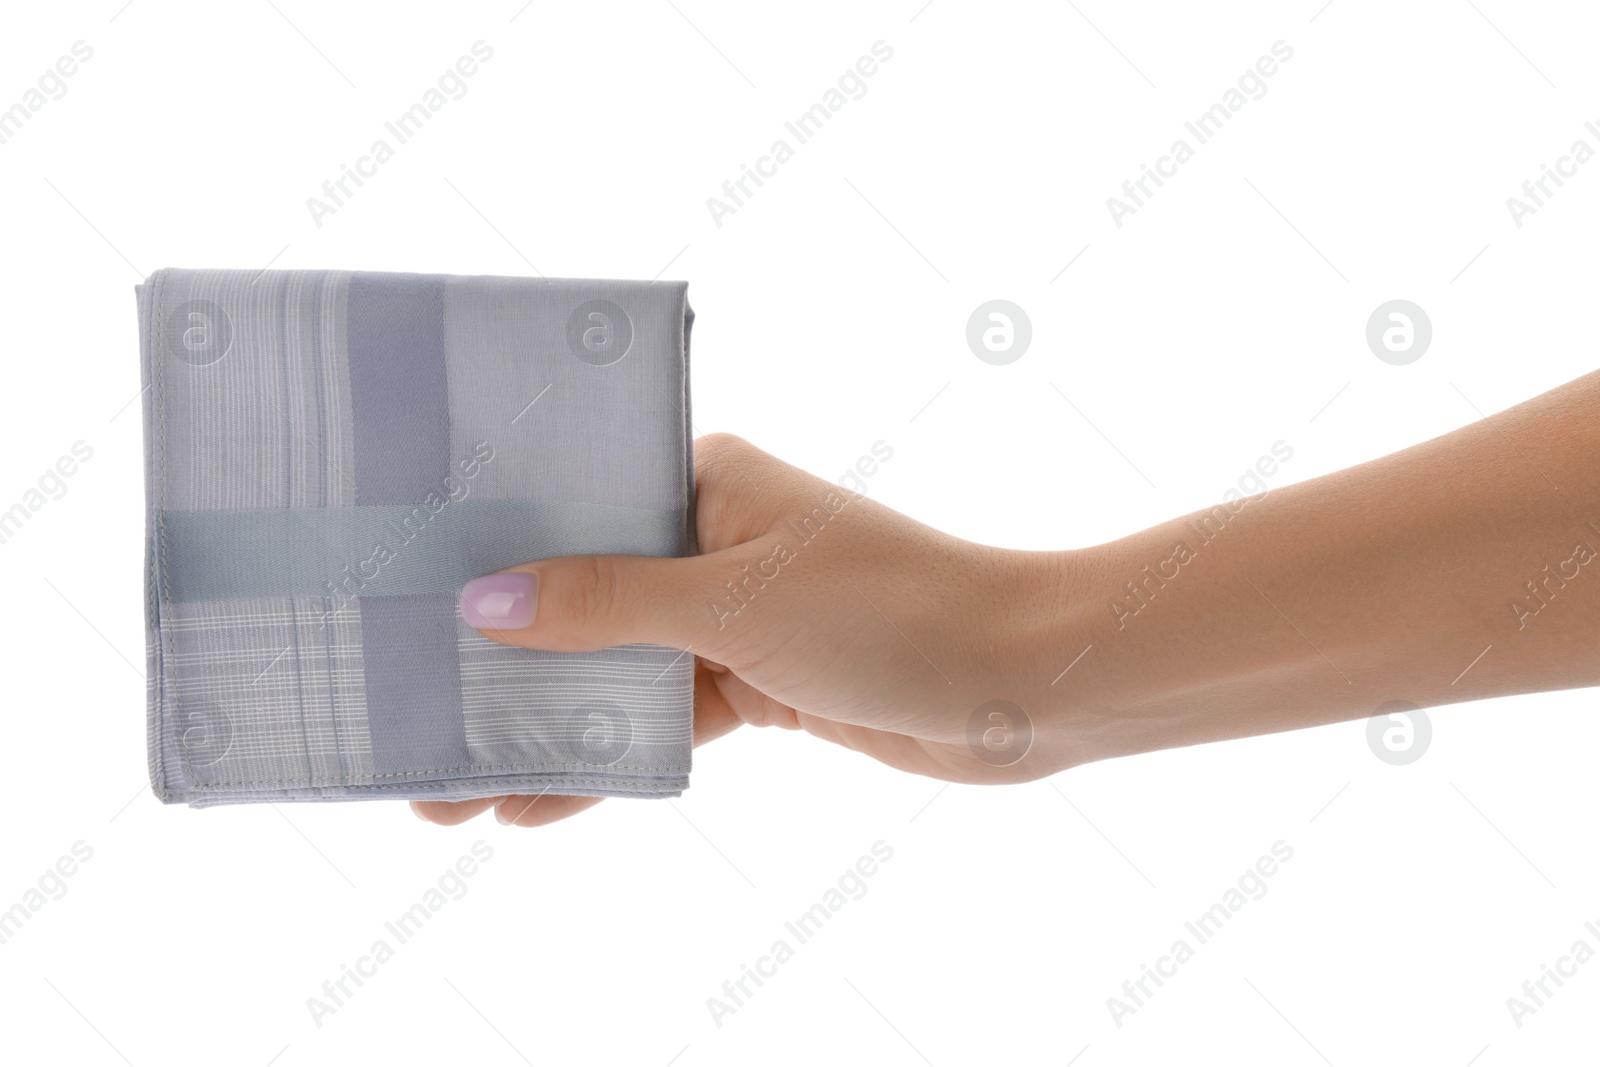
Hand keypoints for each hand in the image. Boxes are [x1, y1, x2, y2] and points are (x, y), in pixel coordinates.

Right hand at [414, 433, 1068, 827]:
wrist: (1018, 682)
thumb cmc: (891, 611)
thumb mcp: (735, 604)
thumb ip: (608, 607)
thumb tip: (485, 602)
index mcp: (703, 478)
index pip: (569, 503)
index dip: (485, 549)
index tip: (400, 592)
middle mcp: (709, 535)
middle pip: (578, 595)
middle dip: (498, 659)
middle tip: (405, 714)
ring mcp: (730, 611)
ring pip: (613, 667)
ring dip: (542, 723)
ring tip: (450, 786)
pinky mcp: (754, 679)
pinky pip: (659, 716)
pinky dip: (608, 753)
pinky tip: (538, 799)